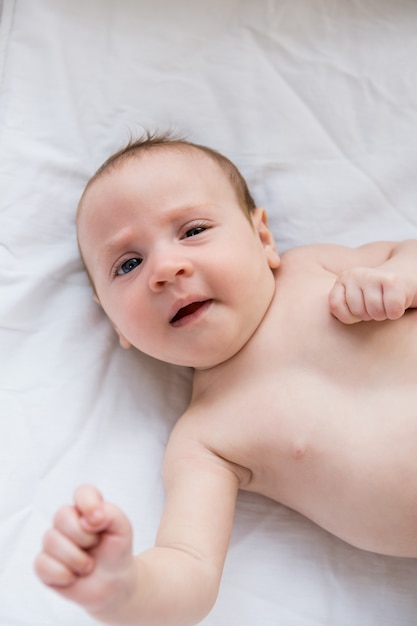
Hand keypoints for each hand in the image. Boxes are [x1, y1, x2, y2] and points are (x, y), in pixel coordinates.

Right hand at [34, 485, 135, 615]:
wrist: (114, 583)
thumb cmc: (116, 551)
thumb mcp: (123, 529)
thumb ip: (111, 513)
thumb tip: (89, 516)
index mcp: (86, 509)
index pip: (81, 493)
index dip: (88, 503)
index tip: (99, 520)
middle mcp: (67, 522)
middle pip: (61, 516)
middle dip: (83, 537)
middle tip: (95, 546)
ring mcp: (54, 542)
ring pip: (51, 540)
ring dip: (76, 559)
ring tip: (88, 565)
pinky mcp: (44, 564)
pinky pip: (42, 564)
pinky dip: (63, 575)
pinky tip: (73, 576)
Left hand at [329, 267, 411, 323]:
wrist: (404, 276)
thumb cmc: (377, 296)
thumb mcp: (355, 299)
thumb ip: (341, 308)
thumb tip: (321, 338)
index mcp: (342, 280)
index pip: (335, 306)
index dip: (348, 316)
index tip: (358, 313)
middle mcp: (354, 275)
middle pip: (358, 312)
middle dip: (369, 315)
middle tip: (376, 306)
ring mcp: (372, 275)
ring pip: (375, 311)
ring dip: (384, 314)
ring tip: (385, 303)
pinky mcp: (391, 280)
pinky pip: (392, 309)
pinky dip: (396, 312)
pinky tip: (396, 302)